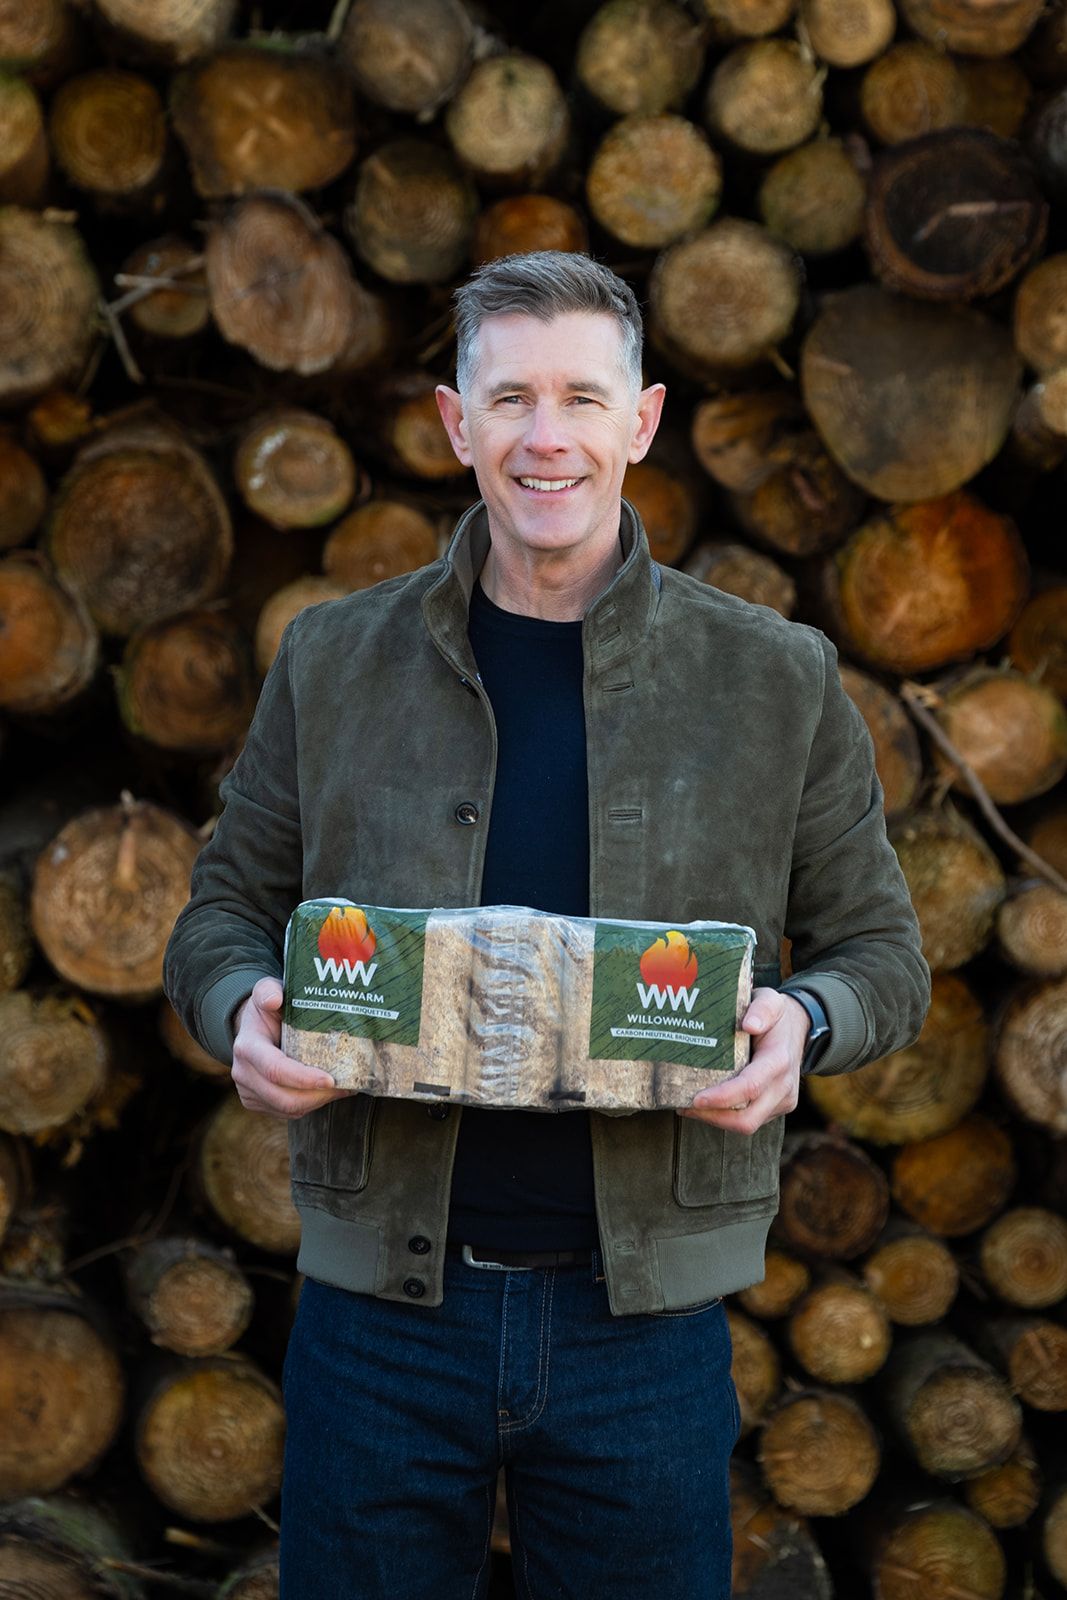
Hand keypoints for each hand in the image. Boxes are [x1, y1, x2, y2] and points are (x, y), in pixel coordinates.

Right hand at [231, 977, 349, 1119]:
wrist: (251, 1027)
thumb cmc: (266, 1009)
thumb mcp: (266, 991)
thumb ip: (268, 990)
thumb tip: (275, 998)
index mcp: (247, 1047)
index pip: (275, 1070)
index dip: (303, 1078)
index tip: (330, 1079)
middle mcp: (243, 1073)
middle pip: (283, 1097)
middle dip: (318, 1096)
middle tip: (346, 1085)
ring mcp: (248, 1091)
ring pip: (287, 1109)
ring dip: (318, 1102)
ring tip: (342, 1088)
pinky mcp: (256, 1102)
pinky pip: (286, 1113)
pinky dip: (310, 1105)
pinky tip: (326, 1092)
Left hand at [679, 987, 807, 1134]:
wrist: (798, 1028)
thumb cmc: (776, 1015)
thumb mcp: (770, 1001)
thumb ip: (762, 1009)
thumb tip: (749, 1024)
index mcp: (779, 1060)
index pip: (750, 1087)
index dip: (723, 1097)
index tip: (697, 1099)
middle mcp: (784, 1086)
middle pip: (748, 1118)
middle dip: (714, 1117)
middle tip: (685, 1105)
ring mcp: (782, 1100)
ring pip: (748, 1124)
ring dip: (717, 1119)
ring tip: (689, 1106)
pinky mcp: (777, 1107)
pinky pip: (751, 1119)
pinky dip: (726, 1116)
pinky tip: (707, 1105)